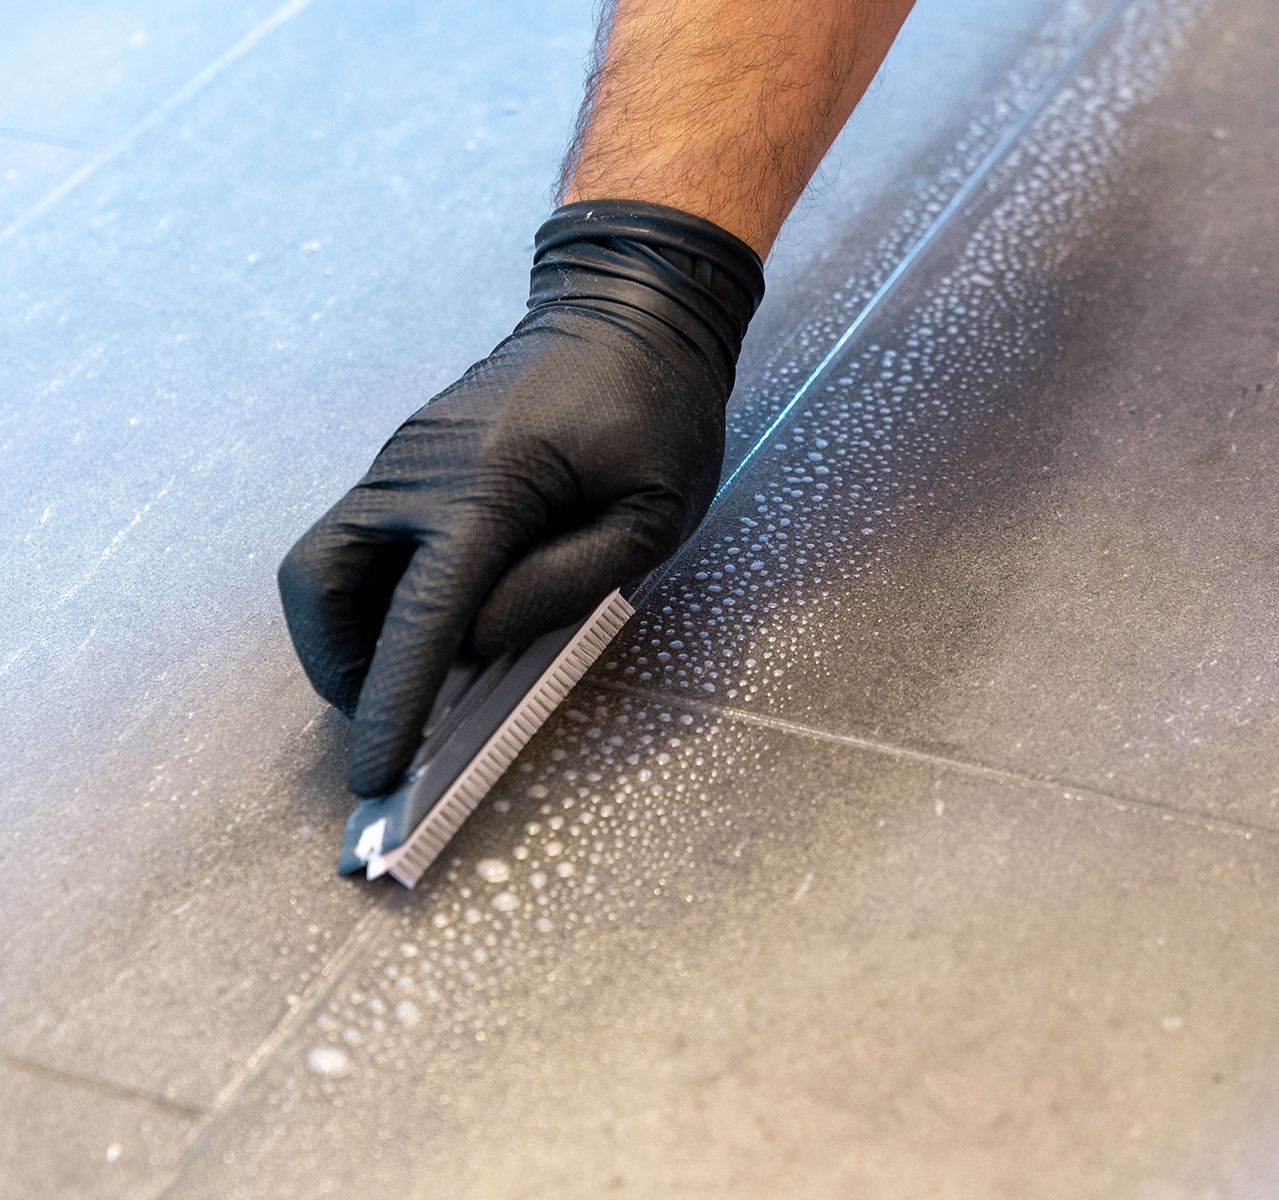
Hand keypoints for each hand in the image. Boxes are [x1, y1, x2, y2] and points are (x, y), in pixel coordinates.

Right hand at [279, 201, 762, 795]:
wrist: (629, 307)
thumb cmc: (659, 409)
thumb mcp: (653, 513)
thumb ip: (570, 583)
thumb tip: (478, 643)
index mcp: (487, 485)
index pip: (421, 615)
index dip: (393, 699)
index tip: (376, 770)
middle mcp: (418, 471)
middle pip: (321, 586)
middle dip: (340, 669)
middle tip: (390, 720)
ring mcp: (401, 459)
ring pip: (323, 565)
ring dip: (346, 634)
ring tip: (408, 678)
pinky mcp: (406, 458)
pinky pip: (359, 539)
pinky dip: (371, 595)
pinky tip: (429, 621)